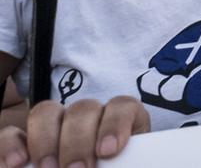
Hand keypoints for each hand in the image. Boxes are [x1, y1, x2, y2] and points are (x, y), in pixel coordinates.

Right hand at [0, 95, 149, 167]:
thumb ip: (116, 165)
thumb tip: (109, 163)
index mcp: (117, 127)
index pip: (121, 107)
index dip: (115, 124)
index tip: (108, 151)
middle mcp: (84, 119)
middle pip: (83, 110)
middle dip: (78, 140)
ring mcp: (51, 126)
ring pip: (47, 112)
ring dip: (46, 140)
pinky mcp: (19, 140)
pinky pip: (10, 132)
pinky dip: (11, 145)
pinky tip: (17, 164)